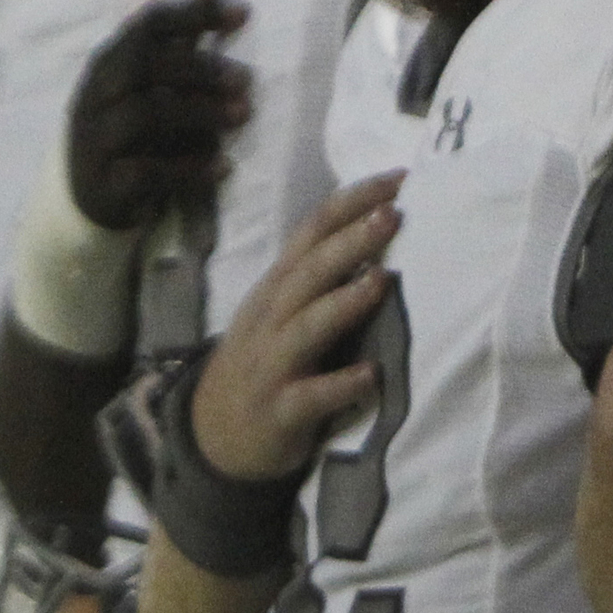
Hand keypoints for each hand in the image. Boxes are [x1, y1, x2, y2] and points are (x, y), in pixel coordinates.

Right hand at [67, 0, 250, 232]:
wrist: (87, 196)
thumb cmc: (129, 126)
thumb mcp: (150, 78)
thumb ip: (183, 32)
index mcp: (111, 61)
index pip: (149, 23)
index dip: (196, 13)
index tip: (245, 13)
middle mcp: (98, 93)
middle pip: (143, 64)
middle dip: (199, 67)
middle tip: (246, 79)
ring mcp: (96, 138)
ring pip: (144, 114)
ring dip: (199, 112)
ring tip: (242, 117)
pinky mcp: (105, 183)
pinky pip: (146, 171)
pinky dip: (188, 169)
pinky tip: (224, 168)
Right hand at [187, 172, 400, 480]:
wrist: (213, 434)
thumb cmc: (265, 362)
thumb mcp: (280, 311)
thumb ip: (318, 277)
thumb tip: (377, 231)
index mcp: (277, 287)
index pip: (312, 231)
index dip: (352, 202)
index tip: (398, 178)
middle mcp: (271, 318)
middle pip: (309, 271)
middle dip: (351, 240)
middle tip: (394, 214)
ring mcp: (272, 364)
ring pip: (306, 326)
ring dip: (345, 302)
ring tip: (384, 280)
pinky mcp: (280, 411)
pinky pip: (310, 396)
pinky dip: (340, 384)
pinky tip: (370, 375)